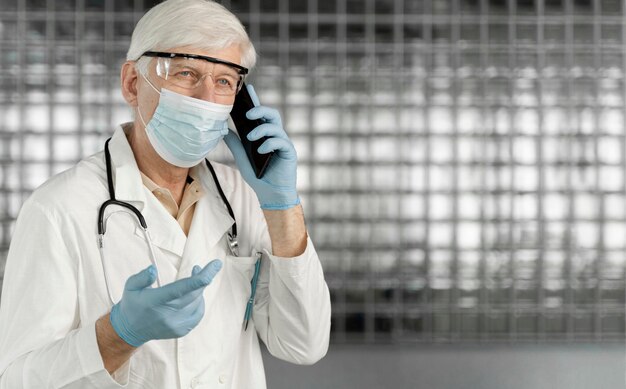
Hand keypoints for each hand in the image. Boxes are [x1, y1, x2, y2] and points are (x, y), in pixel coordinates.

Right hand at [109, 260, 221, 346]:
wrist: (130, 330)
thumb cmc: (133, 304)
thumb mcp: (131, 286)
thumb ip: (142, 276)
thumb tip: (153, 269)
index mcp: (156, 301)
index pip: (181, 289)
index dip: (200, 278)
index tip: (215, 265)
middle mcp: (168, 315)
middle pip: (195, 293)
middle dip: (204, 277)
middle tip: (199, 267)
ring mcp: (176, 325)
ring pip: (198, 302)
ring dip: (200, 289)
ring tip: (194, 279)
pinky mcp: (181, 331)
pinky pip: (198, 313)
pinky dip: (199, 301)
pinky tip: (193, 295)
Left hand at [224, 84, 298, 209]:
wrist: (270, 194)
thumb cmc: (258, 176)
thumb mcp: (241, 158)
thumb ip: (235, 143)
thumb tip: (223, 129)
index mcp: (264, 134)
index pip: (260, 114)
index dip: (255, 100)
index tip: (248, 89)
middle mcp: (275, 136)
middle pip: (271, 114)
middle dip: (260, 110)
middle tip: (248, 114)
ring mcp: (283, 143)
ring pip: (276, 126)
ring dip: (262, 129)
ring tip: (250, 138)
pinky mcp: (289, 152)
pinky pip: (281, 141)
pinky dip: (269, 143)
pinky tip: (261, 150)